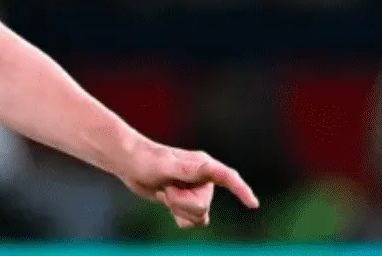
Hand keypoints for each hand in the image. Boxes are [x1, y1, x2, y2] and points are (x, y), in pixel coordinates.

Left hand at [120, 141, 259, 227]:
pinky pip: (193, 222)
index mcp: (203, 165)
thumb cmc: (145, 159)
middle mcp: (204, 179)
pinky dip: (180, 218)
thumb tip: (207, 167)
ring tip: (165, 192)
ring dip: (179, 210)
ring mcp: (196, 191)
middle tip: (165, 188)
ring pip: (200, 216)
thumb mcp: (165, 165)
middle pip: (204, 206)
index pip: (228, 178)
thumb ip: (187, 170)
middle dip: (181, 203)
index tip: (253, 204)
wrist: (128, 162)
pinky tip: (168, 204)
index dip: (242, 191)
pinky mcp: (186, 201)